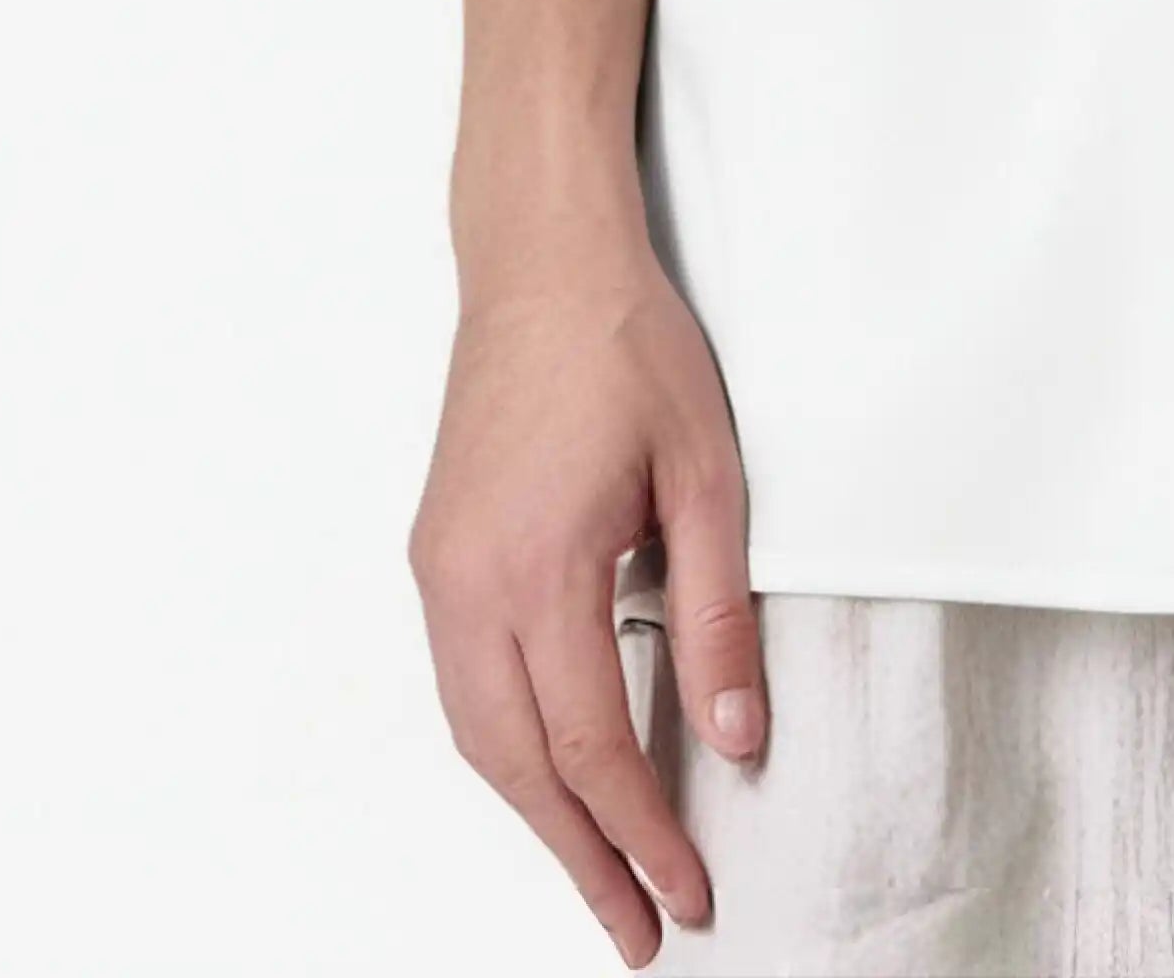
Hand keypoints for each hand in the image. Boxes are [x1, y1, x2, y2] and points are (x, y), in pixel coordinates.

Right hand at [407, 255, 765, 967]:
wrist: (540, 261)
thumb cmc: (625, 346)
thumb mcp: (705, 474)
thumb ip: (719, 613)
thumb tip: (738, 734)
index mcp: (540, 567)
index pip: (591, 746)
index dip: (640, 833)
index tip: (684, 894)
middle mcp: (468, 584)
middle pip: (519, 767)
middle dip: (580, 857)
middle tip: (636, 927)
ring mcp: (439, 571)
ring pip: (478, 736)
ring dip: (536, 812)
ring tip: (601, 868)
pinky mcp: (435, 554)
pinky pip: (463, 685)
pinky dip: (507, 748)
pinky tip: (552, 771)